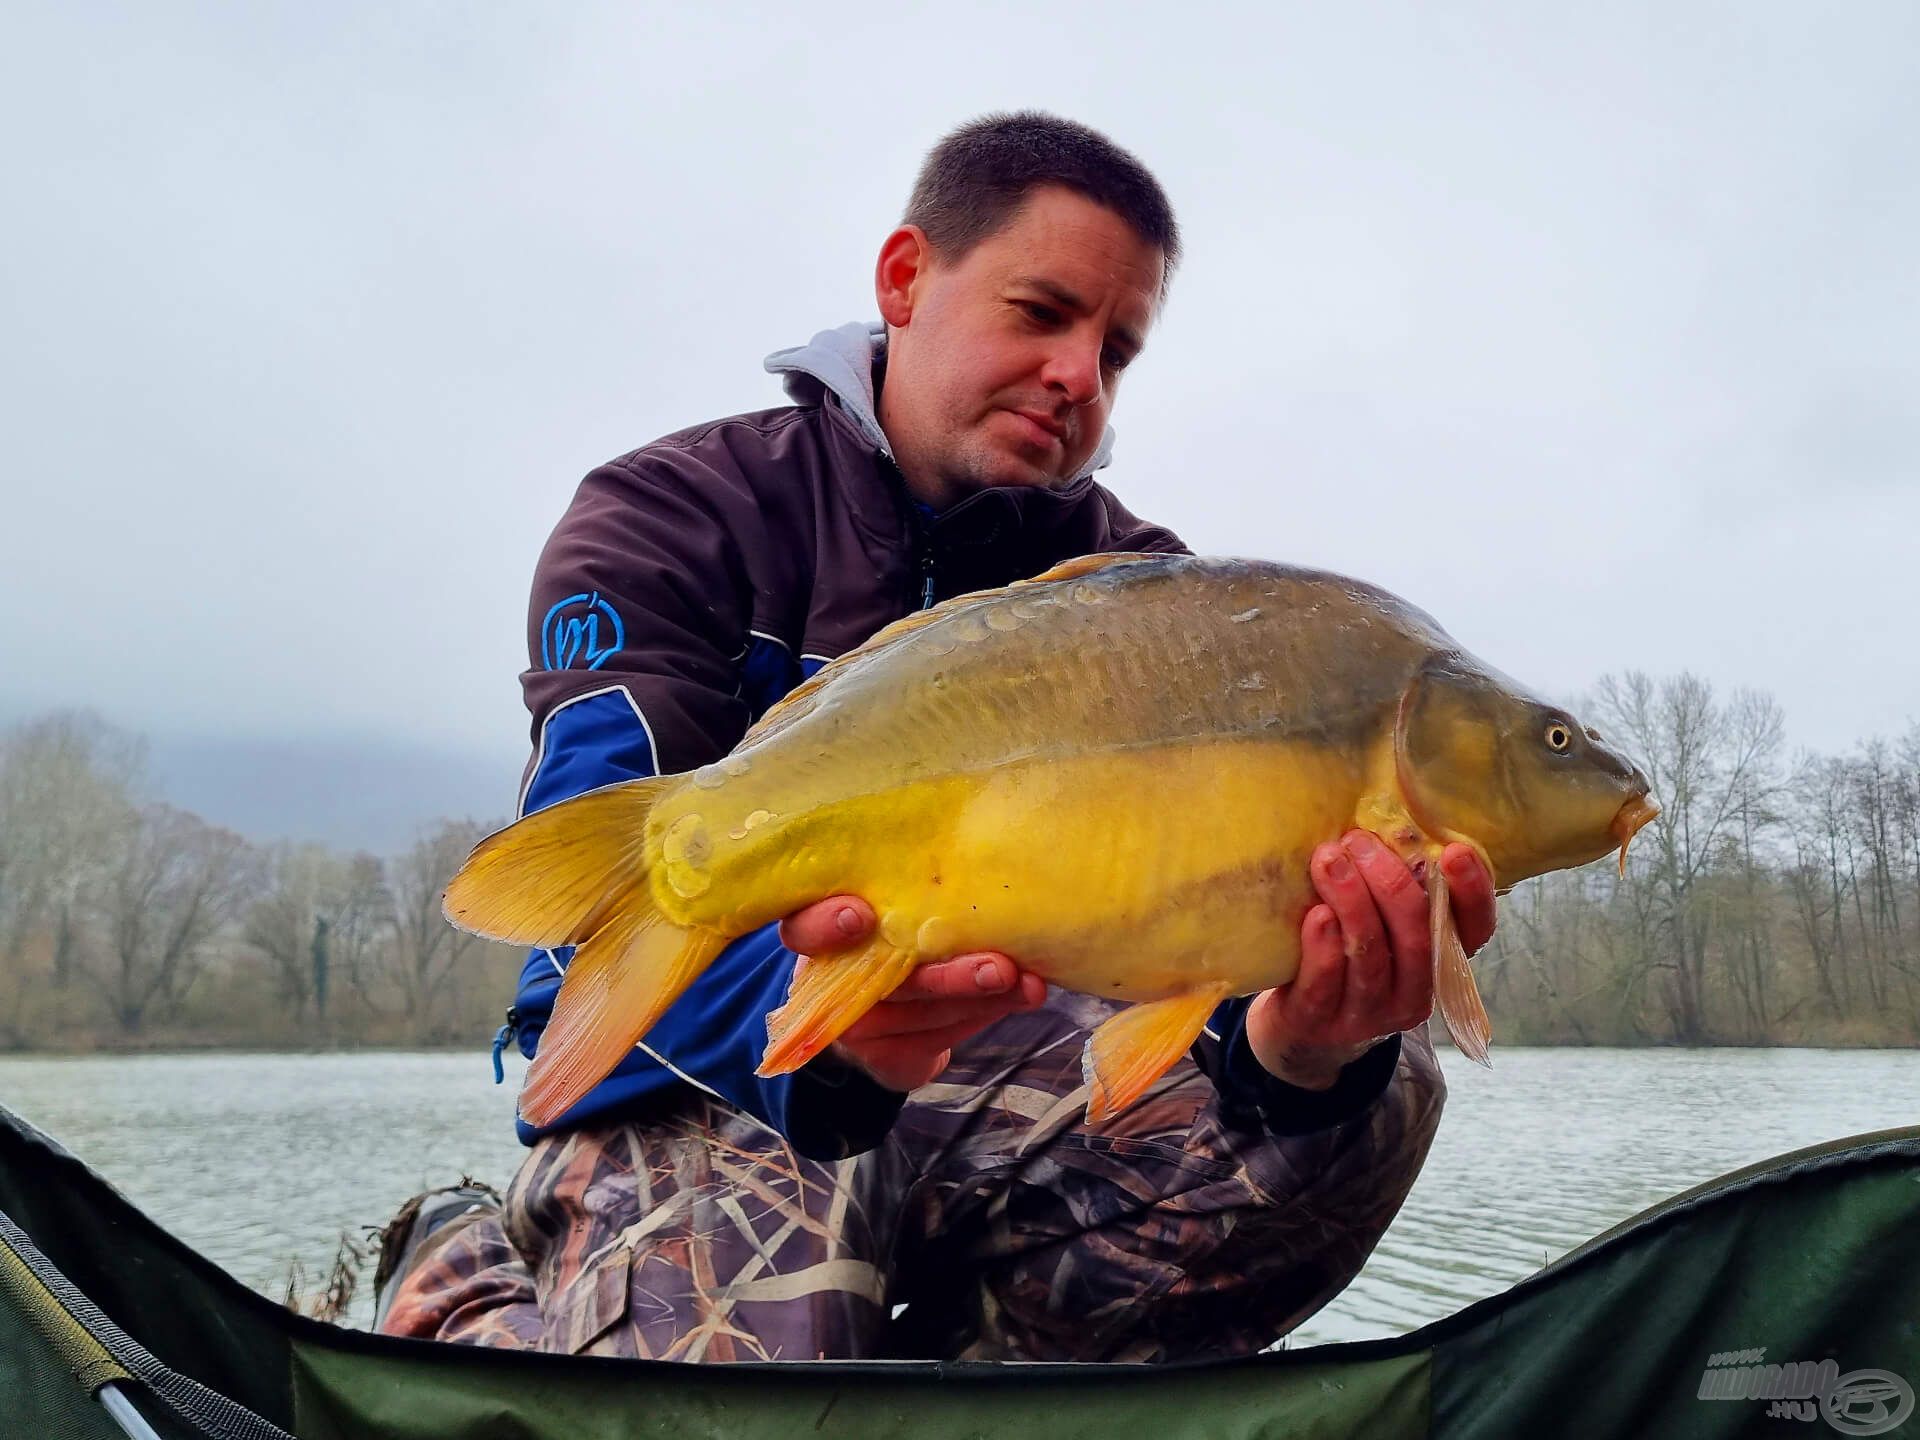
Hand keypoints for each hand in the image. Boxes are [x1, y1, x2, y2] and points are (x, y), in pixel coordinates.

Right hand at [779, 897, 1046, 1091]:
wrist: (889, 1020)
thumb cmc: (897, 936)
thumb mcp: (894, 906)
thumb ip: (915, 893)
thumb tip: (980, 859)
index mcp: (818, 934)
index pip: (803, 927)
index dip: (826, 924)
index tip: (861, 915)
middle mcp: (829, 983)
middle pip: (887, 980)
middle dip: (948, 975)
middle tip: (998, 967)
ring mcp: (857, 1027)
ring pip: (924, 1012)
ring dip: (982, 996)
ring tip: (1028, 981)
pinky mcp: (887, 1058)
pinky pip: (941, 1038)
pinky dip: (989, 1014)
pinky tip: (1024, 996)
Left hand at [1246, 833, 1496, 1088]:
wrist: (1299, 1024)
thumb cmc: (1345, 953)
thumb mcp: (1379, 920)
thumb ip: (1392, 886)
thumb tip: (1387, 819)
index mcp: (1441, 960)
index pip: (1476, 928)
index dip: (1473, 891)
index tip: (1455, 850)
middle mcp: (1415, 992)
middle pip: (1417, 936)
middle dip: (1390, 883)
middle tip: (1358, 842)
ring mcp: (1370, 1014)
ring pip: (1371, 954)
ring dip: (1351, 900)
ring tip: (1328, 860)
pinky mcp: (1322, 1022)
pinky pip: (1327, 981)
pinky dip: (1322, 945)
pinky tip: (1316, 914)